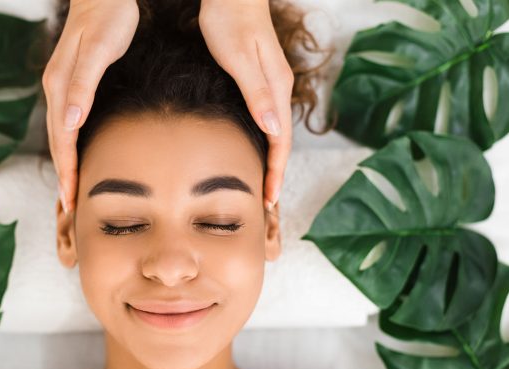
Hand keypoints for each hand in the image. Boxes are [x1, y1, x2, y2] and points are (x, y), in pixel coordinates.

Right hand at [43, 0, 139, 213]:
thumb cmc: (107, 17)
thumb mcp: (97, 49)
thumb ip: (82, 85)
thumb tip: (70, 122)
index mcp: (60, 86)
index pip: (61, 139)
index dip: (67, 170)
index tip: (70, 199)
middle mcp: (56, 90)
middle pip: (57, 142)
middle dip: (63, 175)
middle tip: (69, 208)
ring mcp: (61, 88)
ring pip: (60, 135)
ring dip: (64, 164)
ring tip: (70, 190)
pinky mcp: (71, 85)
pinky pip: (65, 124)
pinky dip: (68, 146)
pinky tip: (75, 156)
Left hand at [199, 0, 293, 210]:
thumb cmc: (230, 20)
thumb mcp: (239, 58)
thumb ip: (256, 93)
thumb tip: (273, 130)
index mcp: (276, 89)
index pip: (280, 142)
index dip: (275, 173)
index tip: (268, 200)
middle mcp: (279, 91)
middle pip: (281, 143)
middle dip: (275, 175)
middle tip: (266, 205)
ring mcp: (272, 86)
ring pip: (275, 134)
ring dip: (271, 162)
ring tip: (262, 187)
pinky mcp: (261, 81)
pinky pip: (267, 122)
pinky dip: (264, 144)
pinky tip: (254, 152)